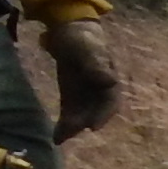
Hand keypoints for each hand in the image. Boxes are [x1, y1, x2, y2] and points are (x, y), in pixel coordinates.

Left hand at [43, 18, 122, 138]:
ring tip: (58, 138)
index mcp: (109, 80)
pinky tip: (55, 136)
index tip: (93, 127)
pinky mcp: (71, 96)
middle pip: (94, 112)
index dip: (103, 115)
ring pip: (81, 116)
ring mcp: (85, 95)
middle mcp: (99, 92)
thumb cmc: (80, 38)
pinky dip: (64, 124)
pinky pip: (70, 113)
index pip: (110, 102)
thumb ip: (97, 66)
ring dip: (72, 128)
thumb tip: (111, 81)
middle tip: (68, 133)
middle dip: (82, 124)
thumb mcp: (87, 49)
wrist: (66, 30)